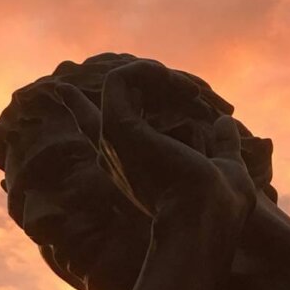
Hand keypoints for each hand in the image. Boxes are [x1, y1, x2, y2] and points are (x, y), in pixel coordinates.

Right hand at [55, 60, 256, 222]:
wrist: (206, 218)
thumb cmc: (221, 207)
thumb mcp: (226, 169)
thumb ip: (223, 146)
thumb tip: (225, 122)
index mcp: (136, 167)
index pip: (98, 135)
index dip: (79, 109)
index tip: (63, 90)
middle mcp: (117, 154)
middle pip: (103, 107)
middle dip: (150, 83)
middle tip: (192, 91)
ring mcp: (114, 140)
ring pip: (121, 85)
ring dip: (159, 76)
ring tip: (193, 92)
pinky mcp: (118, 127)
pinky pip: (120, 79)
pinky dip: (148, 70)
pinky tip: (177, 83)